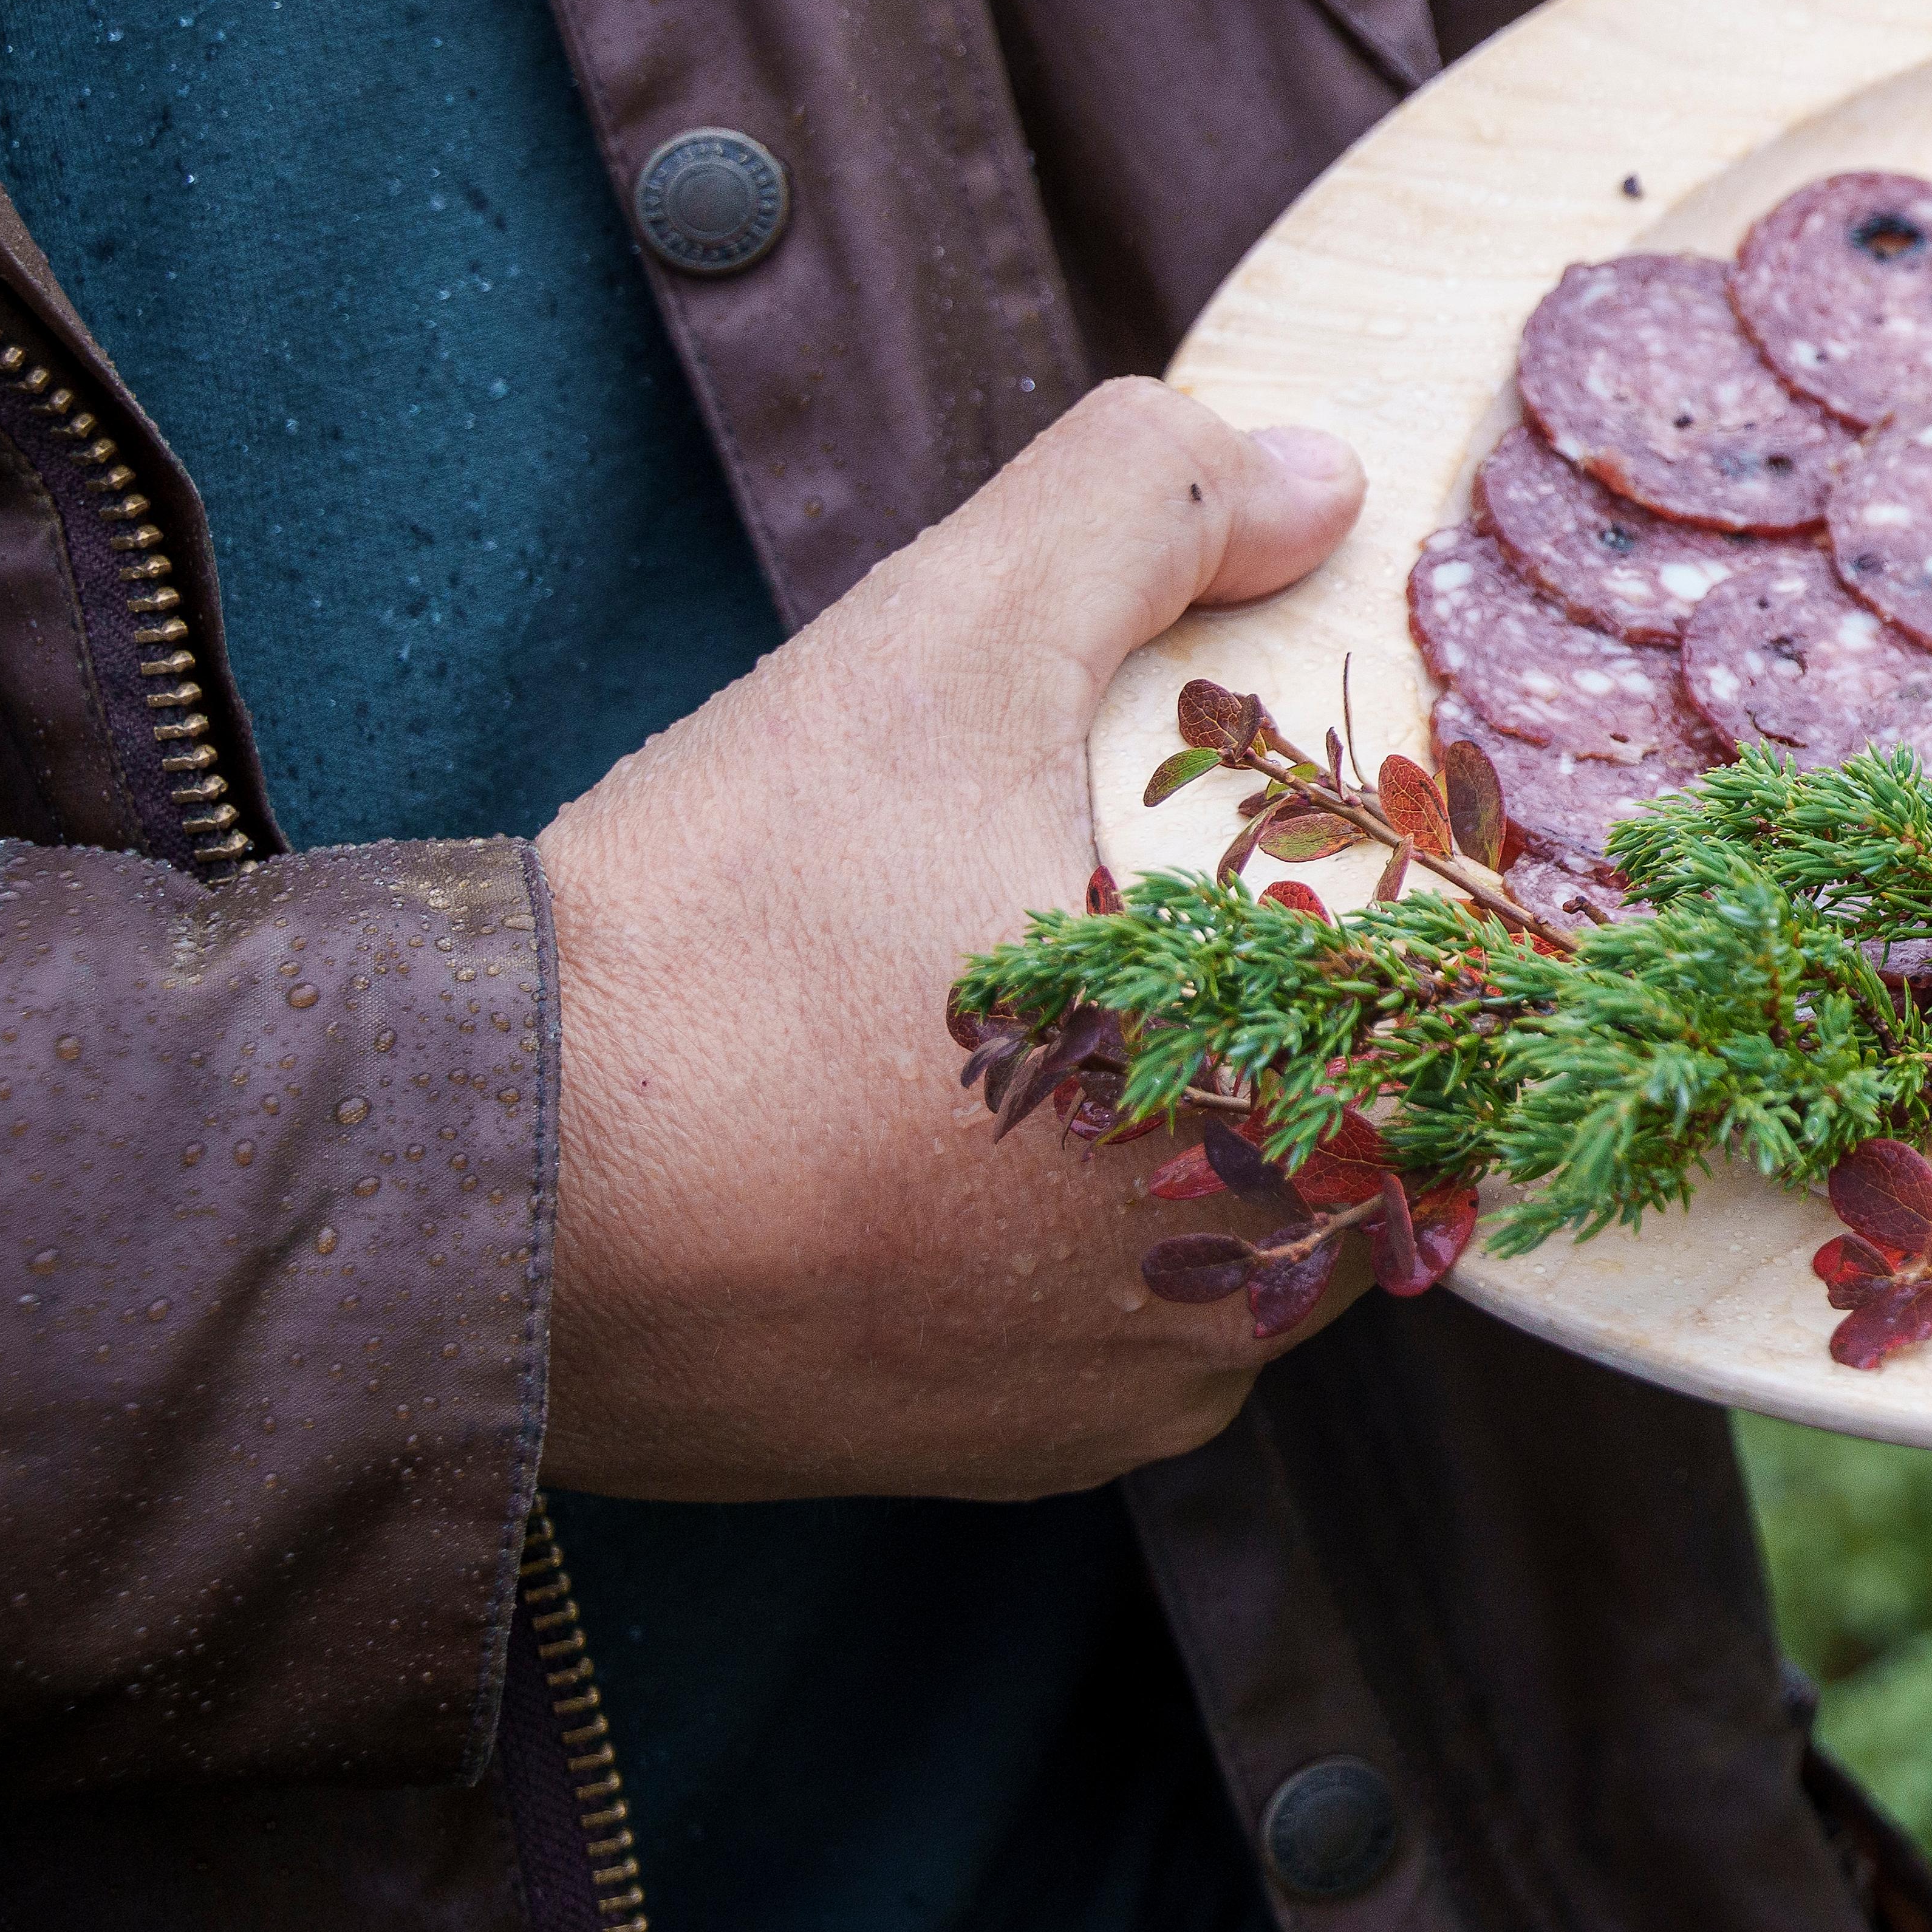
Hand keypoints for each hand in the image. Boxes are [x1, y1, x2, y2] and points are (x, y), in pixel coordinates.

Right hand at [537, 383, 1368, 1501]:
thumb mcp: (941, 648)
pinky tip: (937, 1138)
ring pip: (1225, 1225)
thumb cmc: (721, 931)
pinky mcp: (997, 1458)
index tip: (1304, 848)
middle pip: (1354, 1116)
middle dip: (1275, 1009)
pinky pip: (1093, 1326)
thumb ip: (1145, 512)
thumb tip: (1320, 473)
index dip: (1408, 905)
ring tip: (1021, 1012)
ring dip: (1162, 1127)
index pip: (1469, 1015)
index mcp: (1302, 1120)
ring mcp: (1120, 1398)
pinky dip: (1042, 1234)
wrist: (462, 1185)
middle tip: (1136, 908)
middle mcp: (1246, 1298)